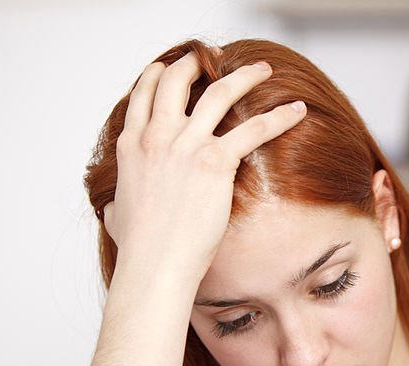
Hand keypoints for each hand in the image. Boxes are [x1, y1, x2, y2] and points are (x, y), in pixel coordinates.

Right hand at [103, 51, 305, 273]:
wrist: (154, 264)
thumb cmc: (139, 249)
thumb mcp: (117, 215)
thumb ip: (116, 202)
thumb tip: (112, 206)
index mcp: (132, 145)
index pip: (145, 94)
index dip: (162, 74)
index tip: (177, 67)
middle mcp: (157, 137)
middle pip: (177, 80)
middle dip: (198, 62)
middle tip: (216, 58)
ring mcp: (185, 146)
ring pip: (218, 92)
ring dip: (243, 75)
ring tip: (262, 68)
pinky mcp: (215, 162)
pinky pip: (253, 129)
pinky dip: (278, 116)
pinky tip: (296, 110)